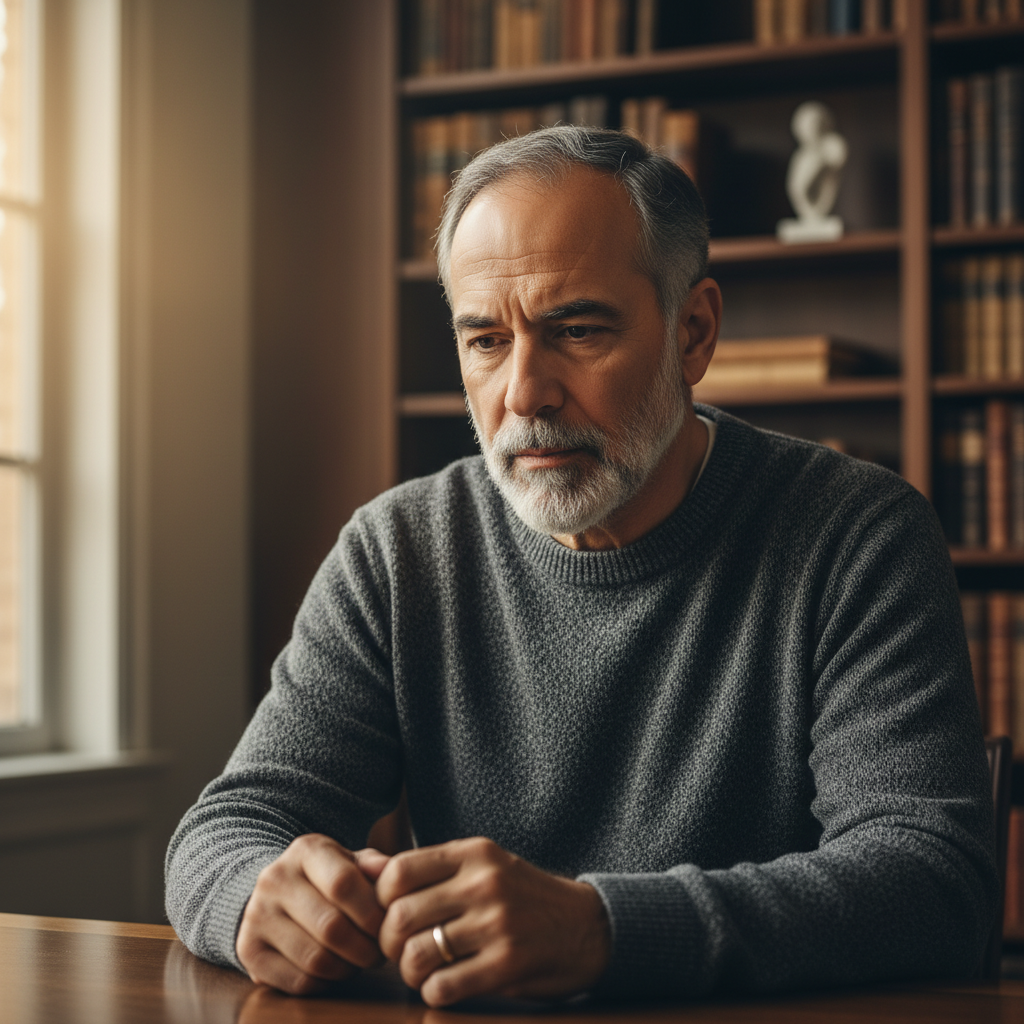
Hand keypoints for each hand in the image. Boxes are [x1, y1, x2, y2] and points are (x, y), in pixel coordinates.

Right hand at [236, 833, 390, 993]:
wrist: (276, 893)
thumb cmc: (327, 879)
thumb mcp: (350, 861)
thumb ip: (373, 866)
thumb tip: (391, 871)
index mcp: (306, 850)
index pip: (343, 883)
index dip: (372, 912)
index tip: (388, 926)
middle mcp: (275, 878)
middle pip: (331, 926)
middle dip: (365, 948)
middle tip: (379, 953)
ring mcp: (256, 914)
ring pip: (315, 959)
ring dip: (347, 968)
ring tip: (359, 961)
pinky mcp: (248, 950)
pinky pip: (297, 981)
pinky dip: (324, 983)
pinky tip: (334, 970)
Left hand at [375, 837, 609, 1006]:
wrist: (587, 927)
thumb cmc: (522, 896)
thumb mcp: (481, 866)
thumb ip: (427, 868)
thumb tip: (362, 868)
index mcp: (474, 853)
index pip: (398, 871)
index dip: (380, 901)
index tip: (390, 916)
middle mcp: (484, 883)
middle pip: (399, 916)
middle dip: (388, 944)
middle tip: (400, 952)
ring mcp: (497, 923)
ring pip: (417, 955)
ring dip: (409, 973)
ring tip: (421, 972)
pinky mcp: (509, 964)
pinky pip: (443, 987)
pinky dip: (433, 993)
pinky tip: (445, 986)